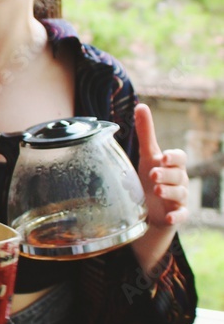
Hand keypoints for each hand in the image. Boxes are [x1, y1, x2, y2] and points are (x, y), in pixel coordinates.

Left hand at [135, 103, 188, 228]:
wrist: (151, 208)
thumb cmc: (151, 176)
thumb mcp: (147, 155)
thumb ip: (146, 133)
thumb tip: (141, 106)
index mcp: (173, 165)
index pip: (180, 158)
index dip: (173, 157)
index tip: (163, 157)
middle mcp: (179, 180)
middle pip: (179, 175)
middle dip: (167, 174)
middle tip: (153, 174)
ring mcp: (180, 198)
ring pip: (180, 194)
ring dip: (169, 192)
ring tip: (156, 190)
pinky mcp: (177, 214)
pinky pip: (182, 215)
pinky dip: (177, 217)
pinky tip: (169, 218)